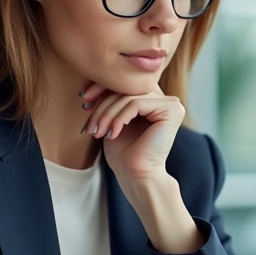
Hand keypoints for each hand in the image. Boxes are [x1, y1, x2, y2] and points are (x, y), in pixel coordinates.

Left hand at [78, 81, 203, 253]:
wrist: (137, 177)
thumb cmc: (124, 154)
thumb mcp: (113, 120)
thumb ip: (111, 99)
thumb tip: (95, 77)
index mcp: (153, 100)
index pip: (125, 83)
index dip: (102, 87)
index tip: (84, 101)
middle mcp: (166, 98)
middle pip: (126, 88)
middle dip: (102, 104)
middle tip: (89, 123)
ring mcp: (172, 103)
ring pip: (128, 96)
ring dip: (107, 114)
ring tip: (97, 132)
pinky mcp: (172, 110)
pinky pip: (136, 104)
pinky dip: (119, 118)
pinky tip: (112, 134)